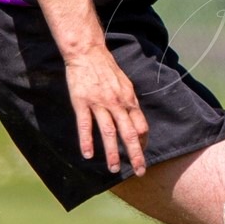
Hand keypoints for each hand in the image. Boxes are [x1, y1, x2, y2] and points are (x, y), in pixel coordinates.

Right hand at [64, 45, 147, 174]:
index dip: (143, 142)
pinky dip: (86, 141)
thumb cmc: (107, 69)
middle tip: (140, 171)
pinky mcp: (82, 102)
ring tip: (114, 169)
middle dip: (135, 154)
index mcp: (129, 99)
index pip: (141, 125)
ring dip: (112, 153)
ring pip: (108, 132)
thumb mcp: (125, 84)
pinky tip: (88, 155)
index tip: (142, 153)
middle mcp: (117, 103)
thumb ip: (129, 103)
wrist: (88, 52)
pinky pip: (85, 125)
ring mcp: (99, 103)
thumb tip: (135, 120)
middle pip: (129, 133)